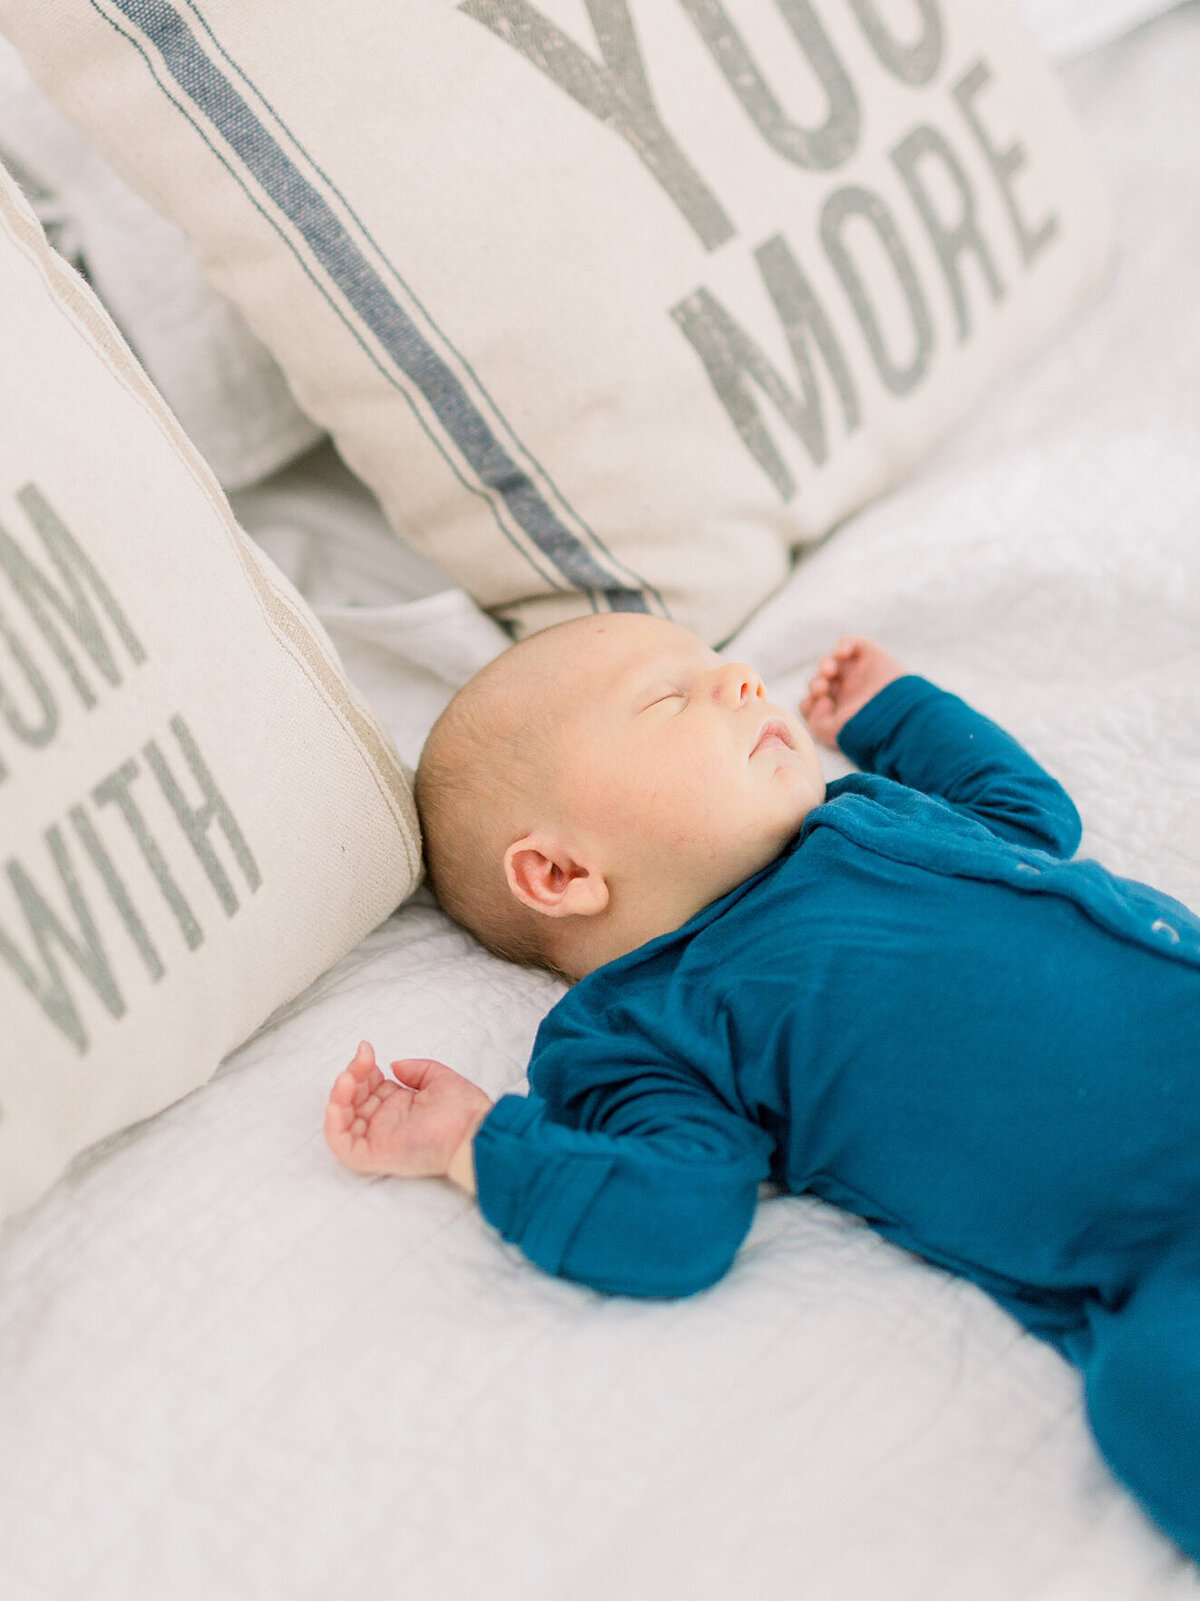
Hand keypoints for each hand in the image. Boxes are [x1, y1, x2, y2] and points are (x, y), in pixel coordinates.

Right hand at [324, 1041, 492, 1191]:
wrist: (474, 1132)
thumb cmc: (463, 1109)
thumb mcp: (437, 1078)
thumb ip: (415, 1069)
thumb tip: (393, 1065)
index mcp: (399, 1105)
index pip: (368, 1086)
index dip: (363, 1067)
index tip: (367, 1050)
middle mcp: (386, 1121)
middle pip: (353, 1098)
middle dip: (352, 1074)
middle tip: (363, 1059)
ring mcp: (378, 1138)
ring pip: (343, 1119)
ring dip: (339, 1095)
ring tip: (348, 1077)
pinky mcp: (374, 1154)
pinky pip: (343, 1144)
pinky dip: (333, 1124)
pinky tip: (338, 1102)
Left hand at [800, 636, 904, 747]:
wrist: (898, 714)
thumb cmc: (866, 727)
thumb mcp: (832, 733)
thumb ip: (815, 720)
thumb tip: (819, 700)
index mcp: (839, 713)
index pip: (813, 704)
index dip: (810, 702)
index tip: (818, 705)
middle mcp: (847, 694)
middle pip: (820, 682)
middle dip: (816, 684)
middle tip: (822, 689)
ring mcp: (859, 675)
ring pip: (832, 662)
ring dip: (824, 665)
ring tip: (829, 672)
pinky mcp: (872, 657)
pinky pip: (851, 643)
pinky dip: (843, 645)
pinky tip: (842, 654)